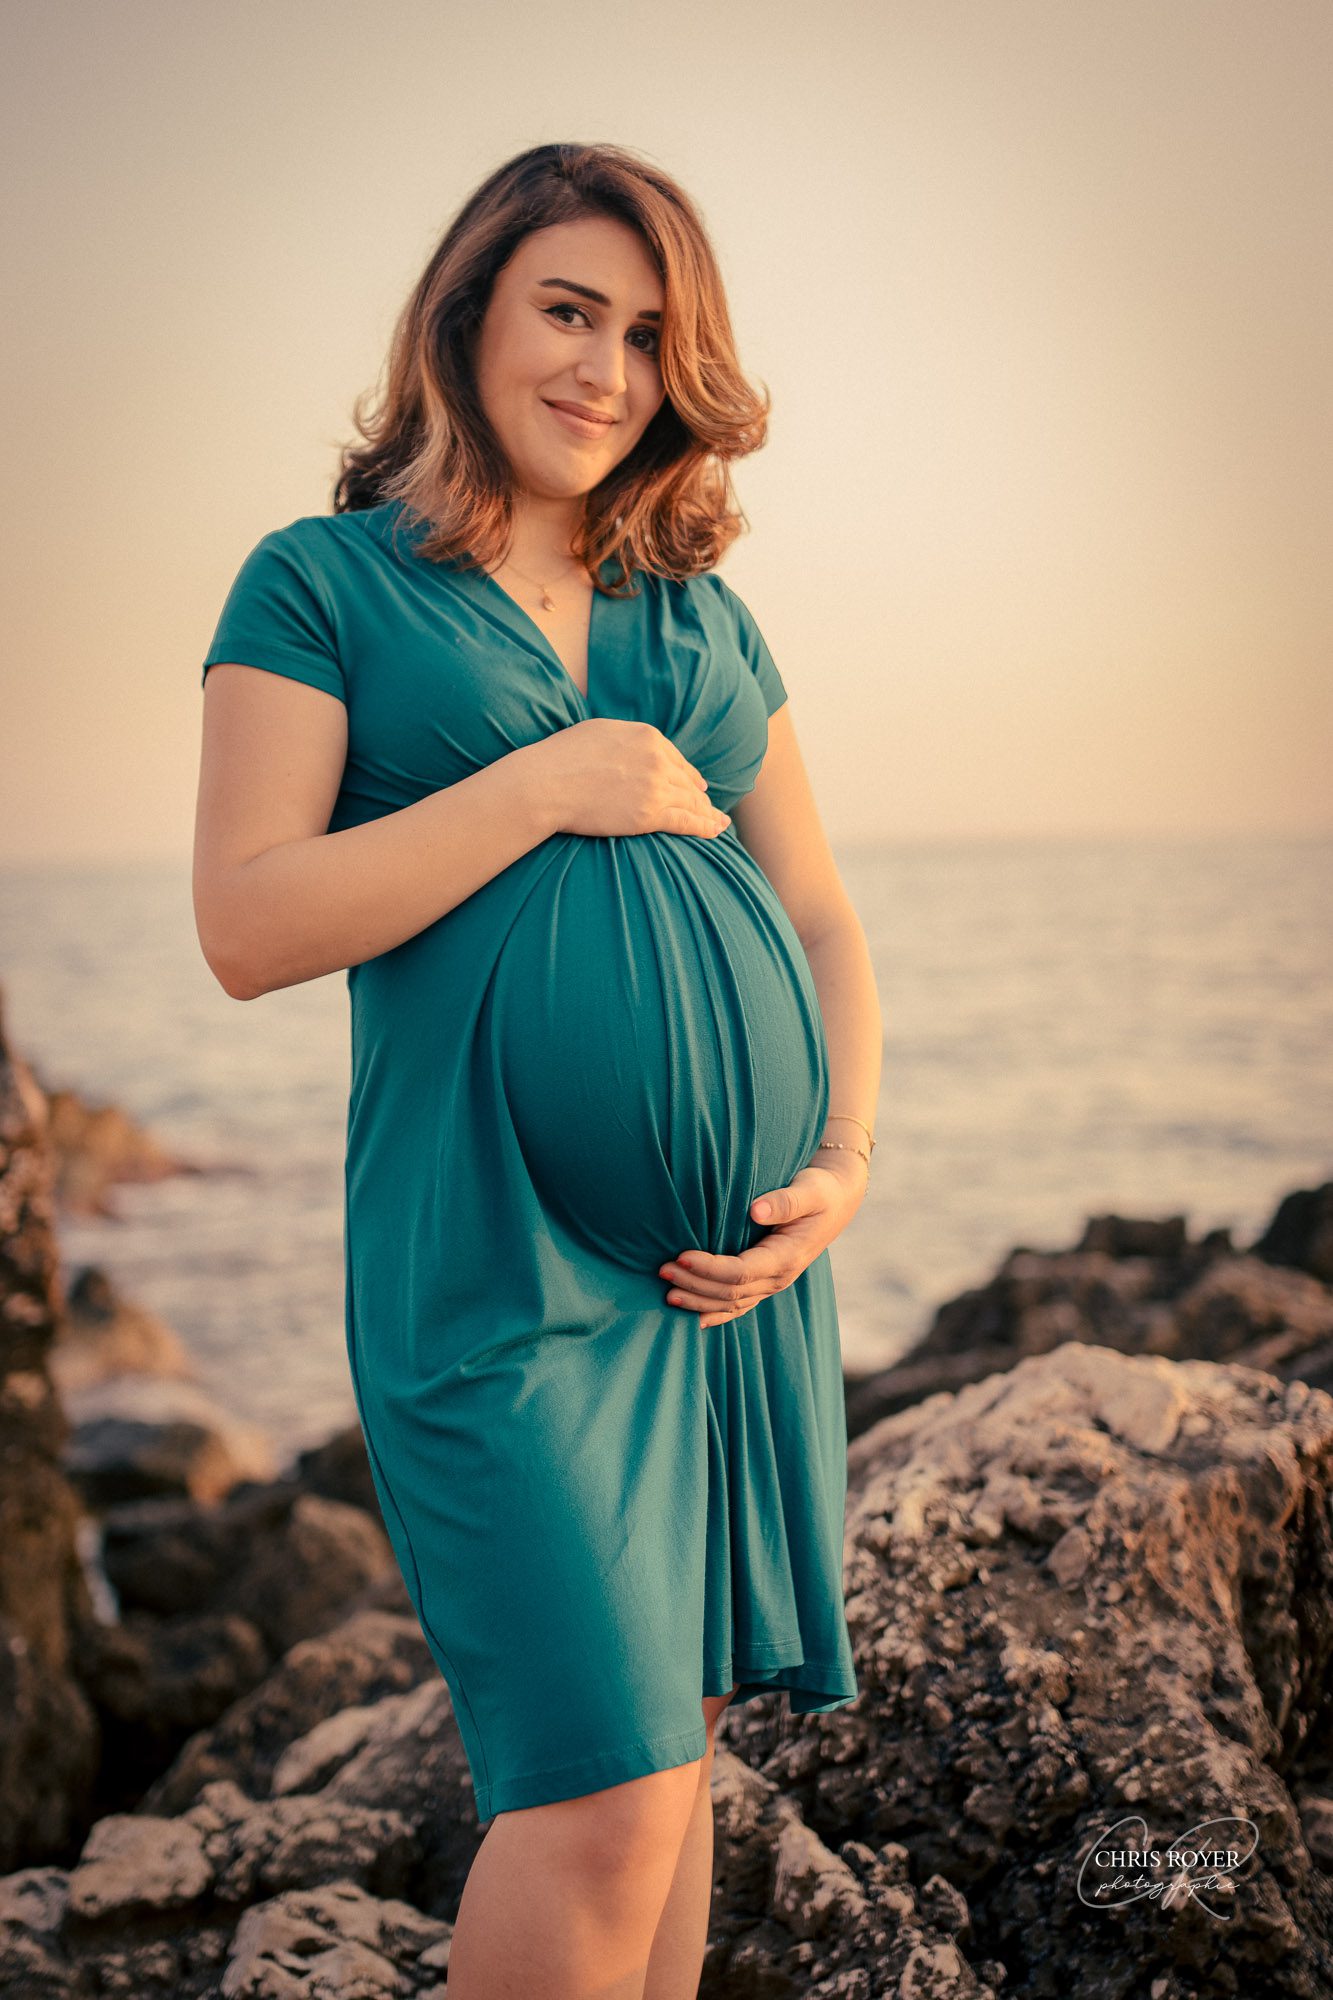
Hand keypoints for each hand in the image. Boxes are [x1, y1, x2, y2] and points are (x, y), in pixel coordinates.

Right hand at [532, 718, 730, 840]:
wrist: (546, 783)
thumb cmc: (562, 757)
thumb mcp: (600, 731)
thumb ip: (627, 738)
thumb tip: (635, 745)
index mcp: (648, 736)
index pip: (677, 759)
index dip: (688, 774)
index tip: (697, 785)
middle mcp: (658, 760)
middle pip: (687, 782)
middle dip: (700, 796)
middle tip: (710, 807)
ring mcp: (656, 788)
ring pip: (691, 802)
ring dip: (708, 813)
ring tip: (719, 822)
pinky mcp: (649, 815)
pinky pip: (687, 822)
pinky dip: (705, 827)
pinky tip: (716, 830)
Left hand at [656, 1151, 869, 1327]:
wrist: (837, 1202)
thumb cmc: (820, 1190)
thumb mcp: (810, 1189)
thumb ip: (785, 1201)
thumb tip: (755, 1210)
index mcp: (787, 1256)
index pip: (741, 1272)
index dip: (709, 1268)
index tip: (681, 1255)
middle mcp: (780, 1277)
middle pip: (731, 1292)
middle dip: (695, 1284)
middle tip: (662, 1270)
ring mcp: (774, 1283)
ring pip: (732, 1304)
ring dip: (699, 1301)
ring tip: (667, 1293)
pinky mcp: (767, 1282)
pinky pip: (740, 1306)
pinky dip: (716, 1313)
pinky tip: (693, 1317)